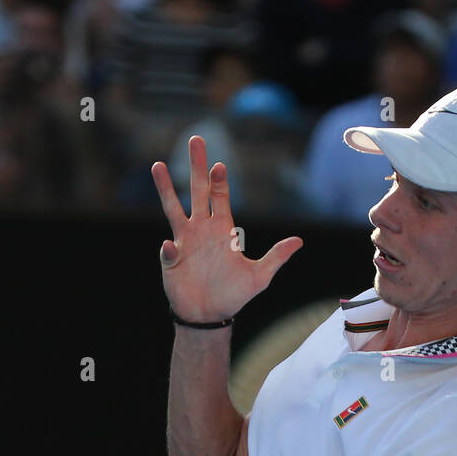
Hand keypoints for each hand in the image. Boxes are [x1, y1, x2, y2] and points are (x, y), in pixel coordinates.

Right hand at [152, 134, 302, 322]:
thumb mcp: (260, 277)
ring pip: (173, 208)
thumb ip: (276, 257)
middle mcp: (202, 229)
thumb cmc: (233, 295)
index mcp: (223, 230)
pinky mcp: (171, 259)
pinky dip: (169, 248)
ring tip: (157, 166)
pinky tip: (172, 248)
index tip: (219, 165)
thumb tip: (299, 241)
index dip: (219, 181)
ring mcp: (184, 241)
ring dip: (166, 188)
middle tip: (196, 140)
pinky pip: (168, 249)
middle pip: (198, 191)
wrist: (210, 315)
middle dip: (196, 167)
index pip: (220, 197)